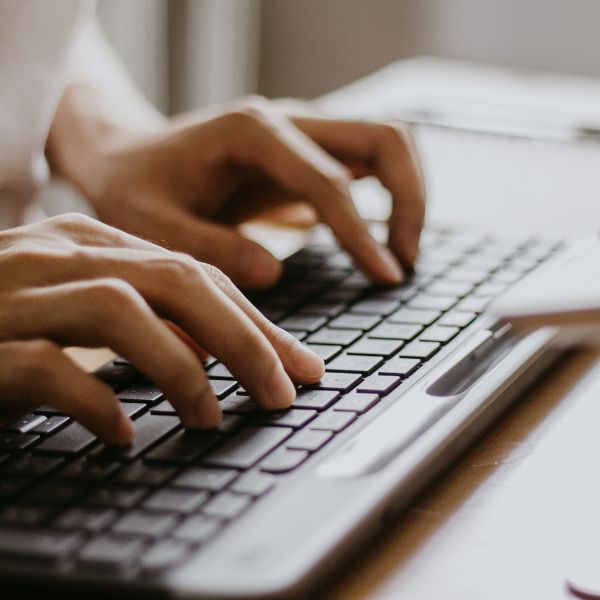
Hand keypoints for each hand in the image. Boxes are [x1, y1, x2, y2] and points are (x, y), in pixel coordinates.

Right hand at [0, 214, 324, 443]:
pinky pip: (45, 367)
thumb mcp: (80, 310)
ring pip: (120, 310)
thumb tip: (214, 354)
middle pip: (176, 282)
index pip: (196, 274)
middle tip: (282, 393)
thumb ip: (143, 318)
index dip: (257, 322)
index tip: (299, 367)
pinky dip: (96, 401)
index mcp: (90, 242)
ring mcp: (13, 296)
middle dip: (244, 338)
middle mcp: (57, 257)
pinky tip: (123, 436)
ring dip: (181, 369)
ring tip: (211, 417)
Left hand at [50, 94, 424, 289]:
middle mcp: (288, 123)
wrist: (127, 159)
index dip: (361, 233)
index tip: (384, 277)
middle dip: (410, 200)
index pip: (330, 180)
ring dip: (409, 195)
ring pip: (388, 143)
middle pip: (386, 137)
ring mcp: (302, 134)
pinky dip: (389, 198)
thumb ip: (210, 247)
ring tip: (399, 256)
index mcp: (252, 133)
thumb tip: (274, 272)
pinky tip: (378, 243)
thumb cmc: (136, 190)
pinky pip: (368, 164)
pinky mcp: (306, 154)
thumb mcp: (152, 225)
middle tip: (403, 263)